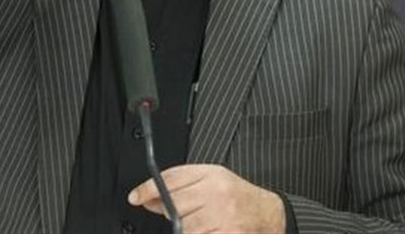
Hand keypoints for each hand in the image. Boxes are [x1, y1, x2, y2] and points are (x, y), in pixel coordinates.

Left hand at [128, 164, 284, 233]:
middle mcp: (216, 195)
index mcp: (212, 175)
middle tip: (169, 211)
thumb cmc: (236, 196)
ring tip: (198, 223)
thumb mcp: (212, 178)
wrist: (268, 214)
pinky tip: (204, 229)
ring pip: (183, 227)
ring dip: (183, 228)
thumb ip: (182, 184)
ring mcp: (222, 217)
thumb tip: (150, 197)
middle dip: (166, 210)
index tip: (136, 197)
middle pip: (174, 204)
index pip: (171, 179)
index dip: (149, 188)